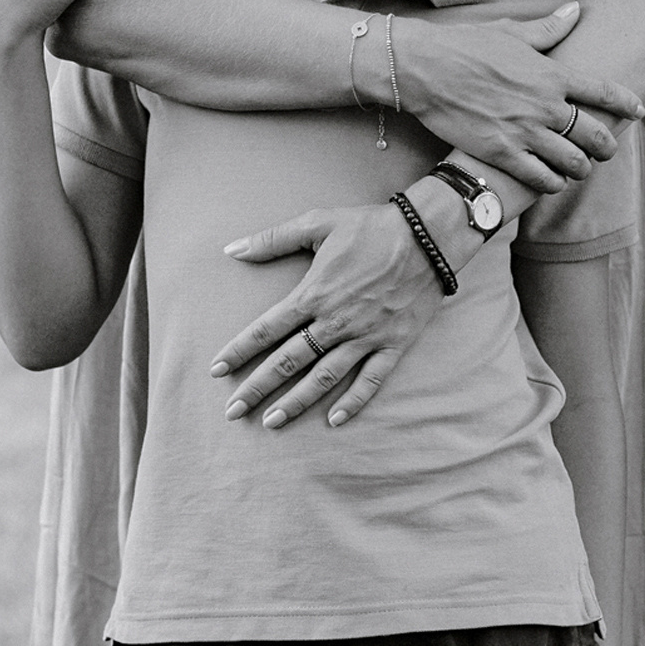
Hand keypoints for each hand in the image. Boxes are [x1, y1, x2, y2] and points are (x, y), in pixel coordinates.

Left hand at [209, 203, 443, 429]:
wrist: (427, 236)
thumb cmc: (370, 226)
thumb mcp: (318, 223)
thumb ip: (273, 238)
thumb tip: (231, 249)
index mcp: (313, 294)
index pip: (265, 330)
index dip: (238, 351)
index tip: (216, 371)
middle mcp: (335, 322)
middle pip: (288, 362)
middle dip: (257, 388)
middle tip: (233, 411)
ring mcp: (365, 337)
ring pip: (324, 378)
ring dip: (296, 402)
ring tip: (272, 422)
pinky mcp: (393, 345)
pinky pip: (370, 381)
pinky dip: (353, 403)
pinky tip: (334, 421)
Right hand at [390, 5, 642, 188]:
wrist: (424, 69)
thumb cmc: (466, 45)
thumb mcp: (510, 31)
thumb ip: (548, 28)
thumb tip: (576, 11)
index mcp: (551, 74)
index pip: (604, 91)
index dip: (627, 103)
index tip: (639, 111)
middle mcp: (544, 105)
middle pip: (596, 135)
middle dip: (607, 146)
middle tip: (605, 149)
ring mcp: (524, 132)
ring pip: (573, 163)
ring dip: (581, 168)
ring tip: (578, 168)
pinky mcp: (501, 153)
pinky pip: (541, 179)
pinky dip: (553, 183)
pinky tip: (552, 181)